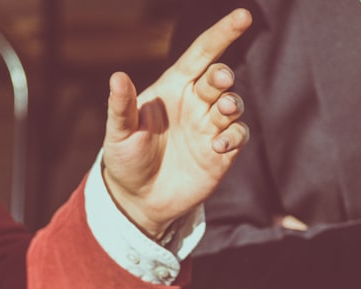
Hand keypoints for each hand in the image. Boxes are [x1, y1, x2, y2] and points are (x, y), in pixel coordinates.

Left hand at [101, 9, 251, 239]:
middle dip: (222, 77)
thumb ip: (121, 106)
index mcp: (173, 87)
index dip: (223, 33)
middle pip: (219, 78)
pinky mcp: (221, 153)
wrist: (139, 198)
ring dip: (230, 105)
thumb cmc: (126, 159)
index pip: (202, 53)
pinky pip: (238, 135)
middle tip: (218, 82)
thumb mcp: (118, 133)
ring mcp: (210, 127)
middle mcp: (195, 102)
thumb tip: (117, 77)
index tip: (244, 16)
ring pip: (232, 104)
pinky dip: (233, 136)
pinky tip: (218, 146)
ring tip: (219, 113)